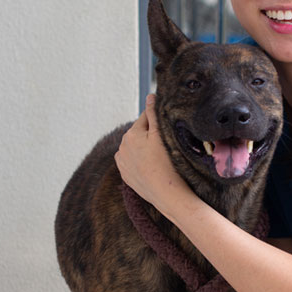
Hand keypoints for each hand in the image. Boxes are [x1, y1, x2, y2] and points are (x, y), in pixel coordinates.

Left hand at [114, 94, 194, 219]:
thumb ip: (154, 113)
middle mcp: (122, 147)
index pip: (147, 118)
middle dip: (152, 135)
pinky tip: (153, 167)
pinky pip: (135, 162)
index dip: (160, 122)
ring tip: (161, 157)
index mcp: (130, 134)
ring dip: (146, 148)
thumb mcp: (161, 135)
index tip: (169, 129)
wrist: (167, 195)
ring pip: (137, 147)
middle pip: (141, 133)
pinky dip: (142, 161)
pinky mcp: (126, 175)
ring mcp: (122, 162)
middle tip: (168, 144)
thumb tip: (150, 95)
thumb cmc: (167, 164)